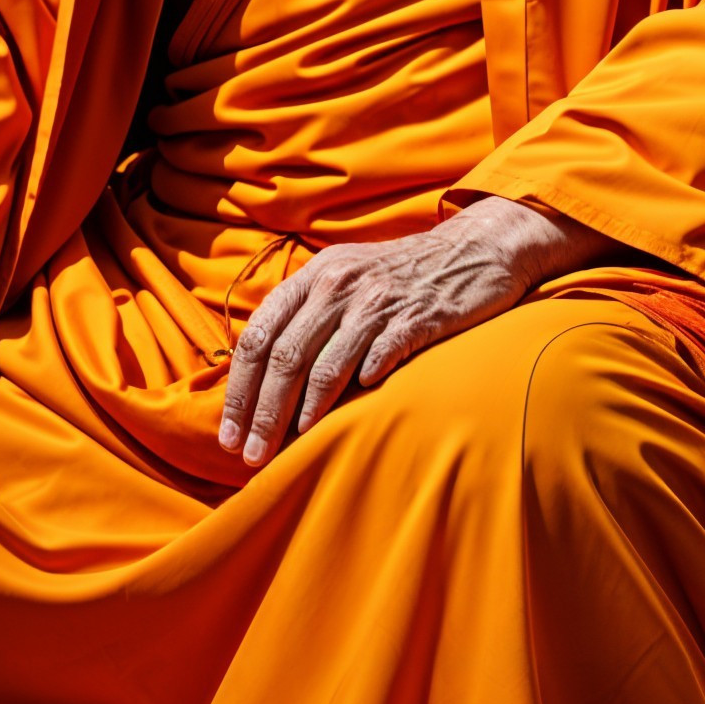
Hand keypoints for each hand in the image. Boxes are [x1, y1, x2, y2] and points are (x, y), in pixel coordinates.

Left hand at [217, 196, 611, 470]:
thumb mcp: (346, 276)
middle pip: (284, 357)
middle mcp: (338, 283)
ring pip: (324, 366)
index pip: (258, 336)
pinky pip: (378, 359)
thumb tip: (261, 374)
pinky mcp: (416, 318)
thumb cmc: (403, 275)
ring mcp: (377, 300)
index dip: (237, 389)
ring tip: (286, 452)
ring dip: (300, 416)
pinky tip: (346, 421)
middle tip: (249, 455)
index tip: (228, 433)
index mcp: (313, 276)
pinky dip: (358, 390)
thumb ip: (306, 314)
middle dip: (261, 413)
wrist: (476, 248)